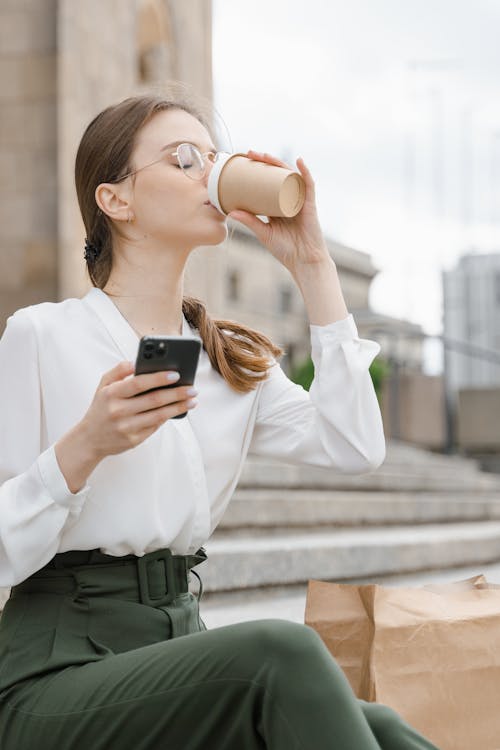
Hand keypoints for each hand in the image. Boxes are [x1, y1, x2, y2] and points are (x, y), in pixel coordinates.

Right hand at [79, 361, 197, 458]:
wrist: (89, 439)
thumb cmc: (101, 407)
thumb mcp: (103, 385)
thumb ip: (118, 370)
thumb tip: (136, 362)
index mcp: (111, 394)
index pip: (138, 383)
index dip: (159, 378)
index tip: (176, 374)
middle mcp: (118, 411)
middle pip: (154, 400)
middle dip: (177, 393)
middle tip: (192, 388)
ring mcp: (126, 427)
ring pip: (159, 415)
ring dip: (179, 407)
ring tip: (192, 400)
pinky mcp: (133, 440)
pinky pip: (155, 426)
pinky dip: (169, 417)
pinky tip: (179, 410)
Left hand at [227, 151, 329, 276]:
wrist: (304, 261)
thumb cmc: (286, 250)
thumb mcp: (263, 233)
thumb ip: (250, 221)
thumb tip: (230, 211)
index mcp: (278, 205)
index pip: (267, 182)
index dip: (257, 171)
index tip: (243, 163)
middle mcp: (289, 199)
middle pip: (277, 175)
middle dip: (264, 162)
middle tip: (249, 154)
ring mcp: (300, 200)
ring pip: (290, 175)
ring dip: (278, 162)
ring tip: (265, 155)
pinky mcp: (309, 204)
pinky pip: (308, 184)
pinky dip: (305, 171)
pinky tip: (299, 161)